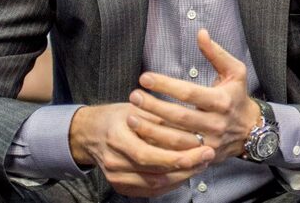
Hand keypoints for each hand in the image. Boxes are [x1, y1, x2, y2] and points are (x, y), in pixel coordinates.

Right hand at [68, 103, 213, 196]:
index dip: (179, 155)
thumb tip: (192, 126)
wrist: (91, 132)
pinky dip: (170, 183)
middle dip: (186, 166)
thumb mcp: (138, 109)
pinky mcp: (121, 186)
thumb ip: (161, 119)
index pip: (150, 154)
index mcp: (117, 138)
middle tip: (208, 156)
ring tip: (201, 163)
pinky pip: (150, 190)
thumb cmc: (119, 116)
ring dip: (182, 176)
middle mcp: (114, 162)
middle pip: (155, 172)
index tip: (203, 147)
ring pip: (156, 184)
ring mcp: (116, 177)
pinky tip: (185, 173)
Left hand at [128, 29, 260, 163]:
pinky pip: (176, 155)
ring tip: (131, 116)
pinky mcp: (202, 157)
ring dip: (151, 129)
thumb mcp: (235, 71)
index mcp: (222, 101)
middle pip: (179, 117)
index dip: (166, 85)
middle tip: (133, 95)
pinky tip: (141, 137)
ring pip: (175, 140)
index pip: (190, 93)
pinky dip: (158, 147)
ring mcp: (209, 143)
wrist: (252, 130)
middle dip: (154, 106)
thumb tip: (200, 32)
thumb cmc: (238, 96)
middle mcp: (216, 124)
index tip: (144, 77)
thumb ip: (216, 53)